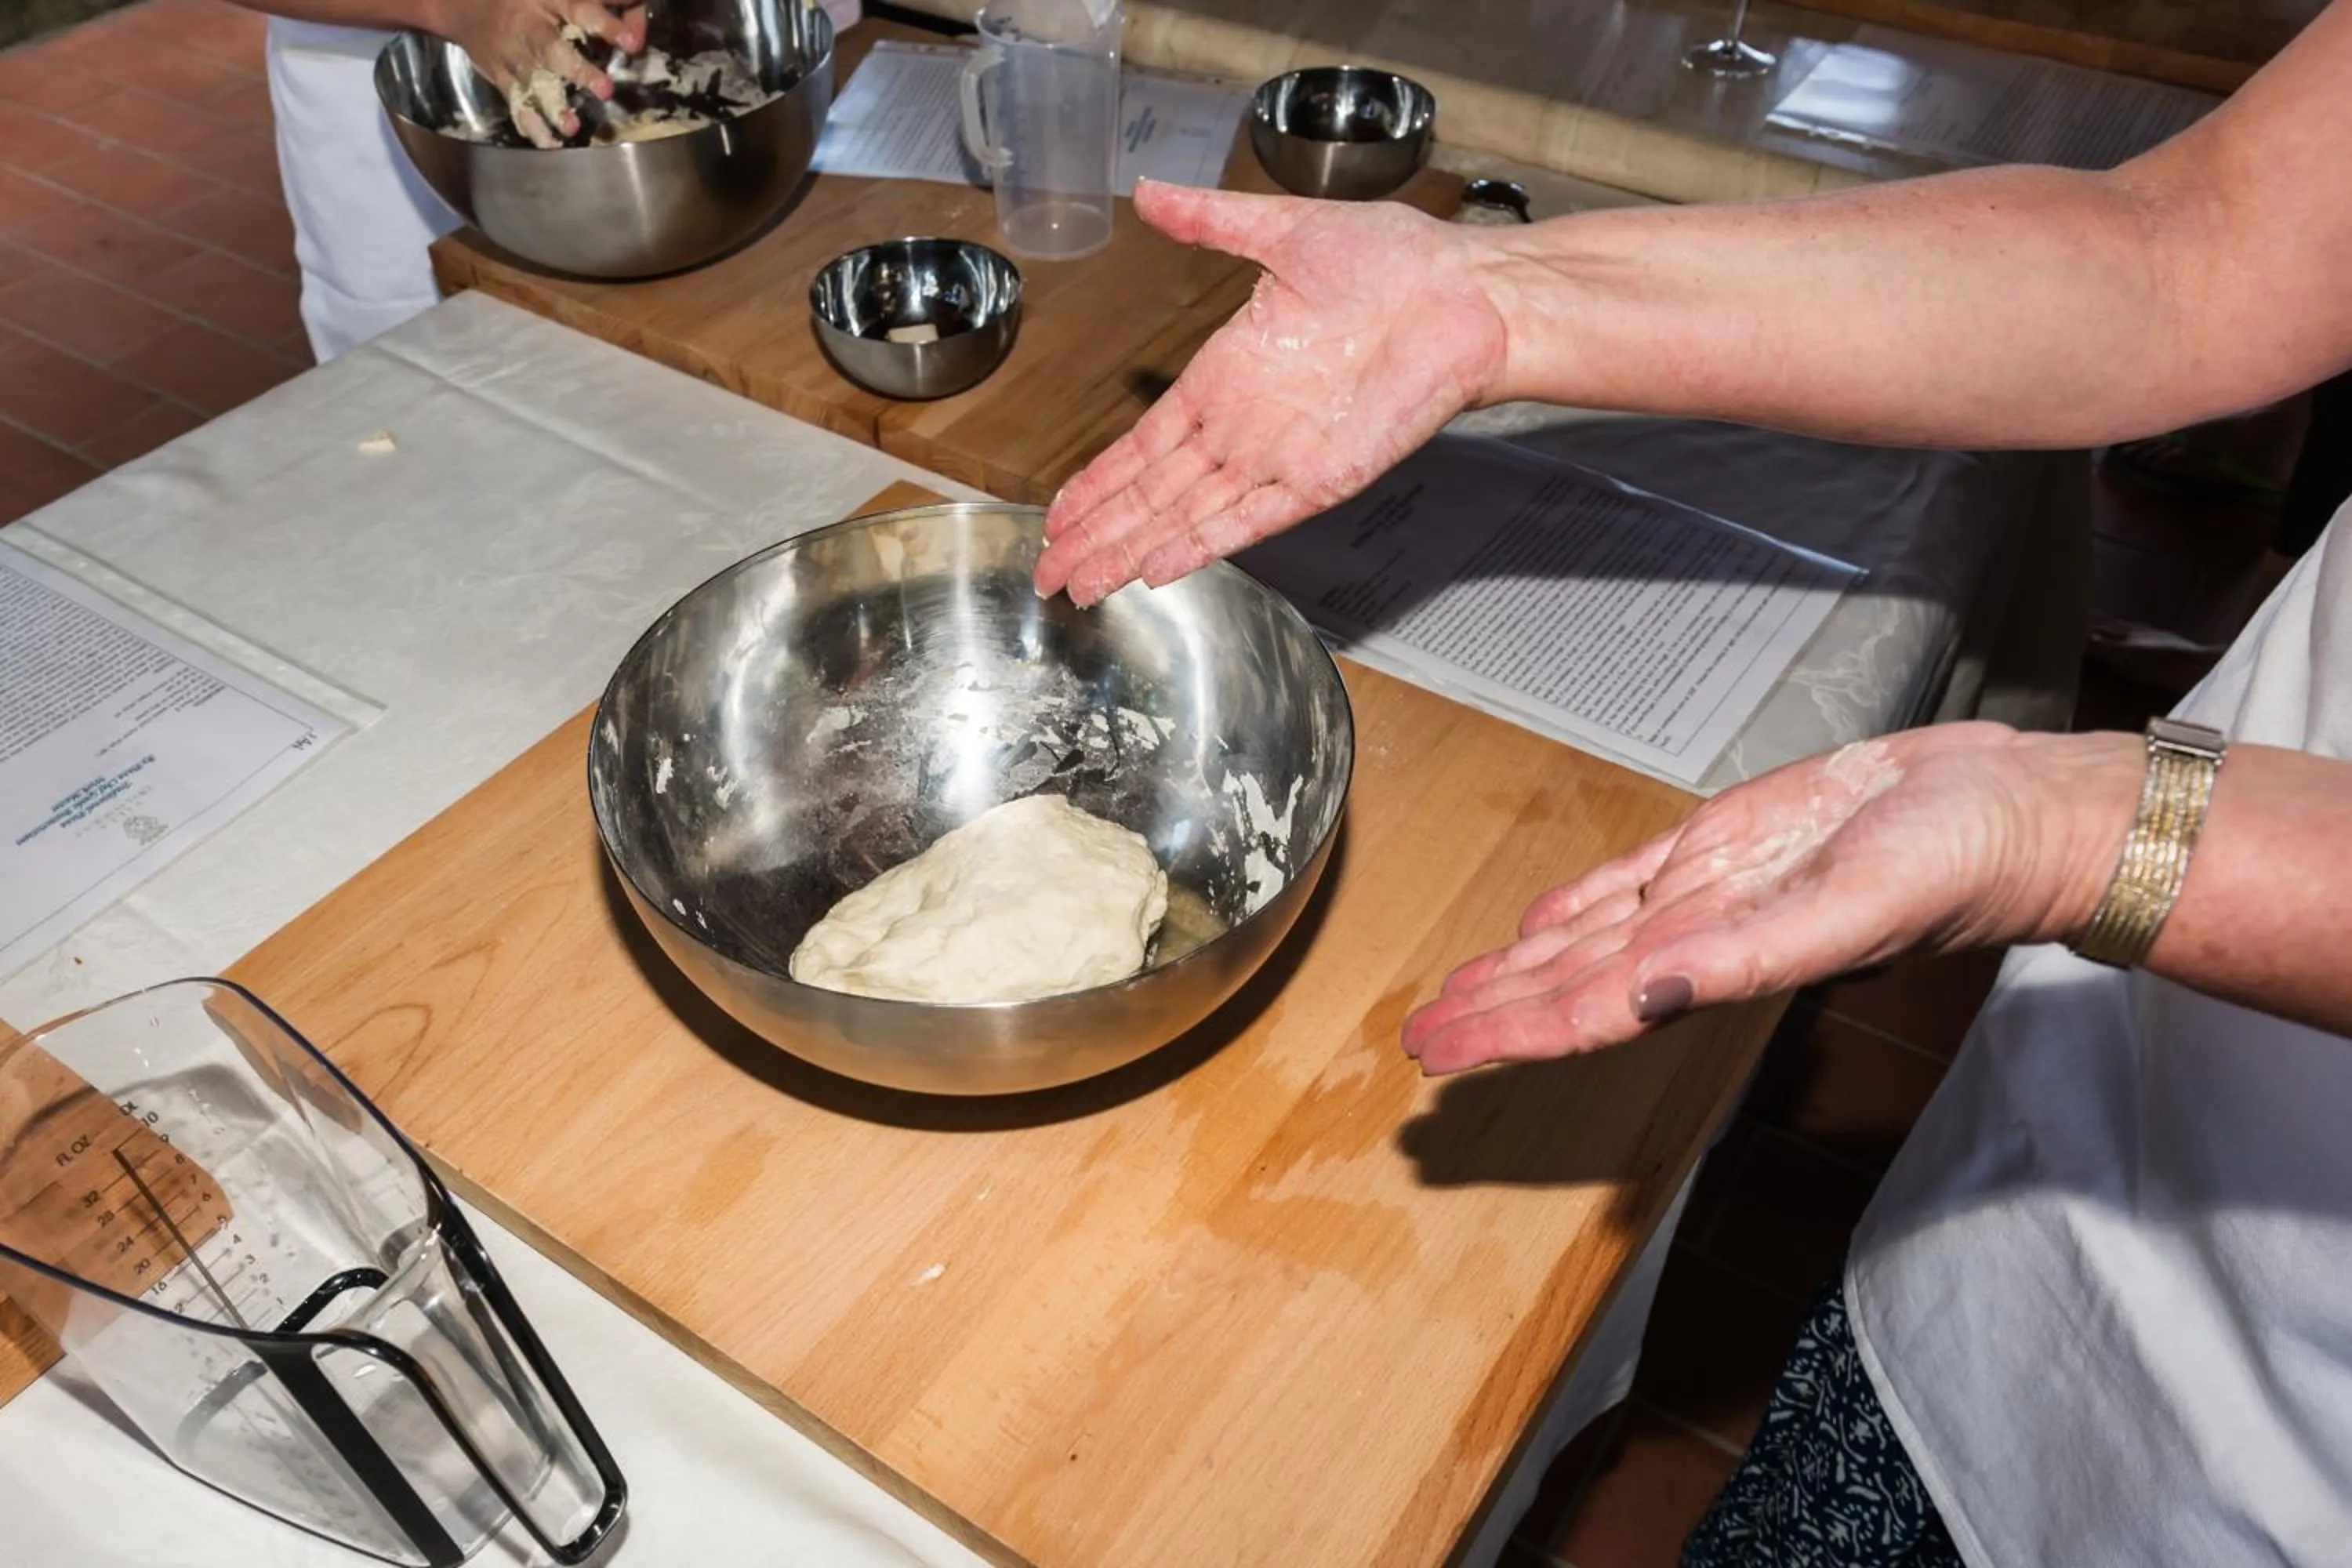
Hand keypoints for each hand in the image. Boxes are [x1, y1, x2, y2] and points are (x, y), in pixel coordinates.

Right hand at [429, 0, 647, 145]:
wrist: (467, 6)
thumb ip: (605, 2)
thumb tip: (639, 23)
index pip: (580, 8)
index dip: (606, 25)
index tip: (632, 42)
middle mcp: (530, 27)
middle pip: (551, 48)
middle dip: (578, 70)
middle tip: (605, 90)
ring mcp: (514, 55)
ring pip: (533, 81)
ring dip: (553, 106)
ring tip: (571, 127)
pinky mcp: (501, 77)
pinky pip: (516, 102)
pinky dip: (531, 125)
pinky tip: (549, 143)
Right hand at [1033, 182, 1512, 605]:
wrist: (1466, 293)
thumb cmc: (1394, 262)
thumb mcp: (1283, 230)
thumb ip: (1212, 222)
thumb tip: (1150, 194)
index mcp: (1226, 377)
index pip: (1144, 445)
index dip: (1097, 482)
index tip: (1057, 514)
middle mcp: (1244, 428)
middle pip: (1151, 495)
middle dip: (1095, 535)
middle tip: (1046, 575)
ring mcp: (1279, 459)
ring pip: (1185, 516)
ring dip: (1130, 552)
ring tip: (1081, 585)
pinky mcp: (1321, 478)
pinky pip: (1249, 520)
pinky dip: (1200, 544)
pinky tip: (1155, 569)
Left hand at [1400, 725, 2142, 1074]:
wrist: (2014, 813)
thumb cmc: (1954, 864)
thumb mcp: (1850, 909)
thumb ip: (1748, 957)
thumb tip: (1650, 991)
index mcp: (1717, 963)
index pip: (1585, 1009)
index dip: (1507, 1032)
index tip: (1439, 1052)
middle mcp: (1700, 936)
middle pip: (1569, 984)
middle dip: (1491, 1011)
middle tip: (1416, 1036)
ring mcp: (1713, 891)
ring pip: (1590, 937)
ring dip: (1519, 968)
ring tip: (1455, 991)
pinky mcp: (1735, 842)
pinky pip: (1635, 883)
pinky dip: (1581, 906)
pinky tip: (1539, 924)